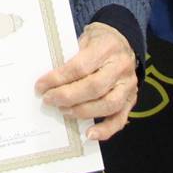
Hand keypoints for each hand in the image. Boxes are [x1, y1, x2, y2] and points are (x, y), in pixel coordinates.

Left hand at [35, 22, 138, 140]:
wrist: (123, 40)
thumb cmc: (98, 40)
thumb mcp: (84, 38)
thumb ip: (70, 56)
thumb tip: (48, 81)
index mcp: (107, 47)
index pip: (80, 67)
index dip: (58, 78)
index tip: (41, 86)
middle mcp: (121, 67)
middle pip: (94, 87)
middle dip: (67, 97)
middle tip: (48, 100)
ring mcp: (129, 85)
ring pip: (108, 105)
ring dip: (82, 112)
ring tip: (63, 111)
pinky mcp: (131, 100)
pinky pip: (120, 119)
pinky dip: (105, 130)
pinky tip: (89, 134)